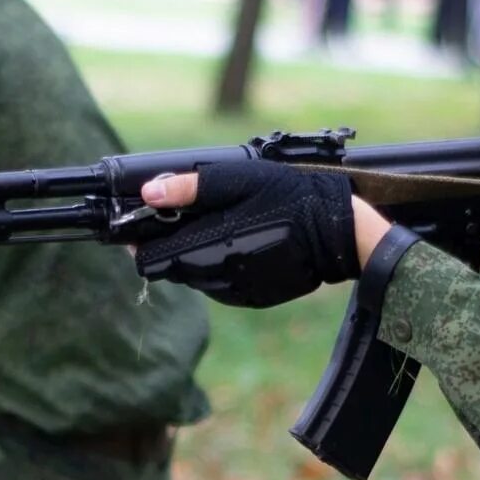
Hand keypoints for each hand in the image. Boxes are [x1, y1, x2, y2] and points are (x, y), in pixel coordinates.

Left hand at [130, 159, 360, 307]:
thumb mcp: (238, 180)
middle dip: (169, 246)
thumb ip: (190, 188)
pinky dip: (218, 267)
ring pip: (194, 278)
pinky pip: (219, 286)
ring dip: (194, 256)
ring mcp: (235, 293)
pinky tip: (239, 245)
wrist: (338, 230)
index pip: (151, 260)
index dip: (141, 240)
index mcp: (207, 248)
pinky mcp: (251, 299)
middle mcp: (216, 278)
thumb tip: (148, 194)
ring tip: (219, 228)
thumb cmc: (289, 197)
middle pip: (170, 269)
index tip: (143, 223)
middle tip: (186, 218)